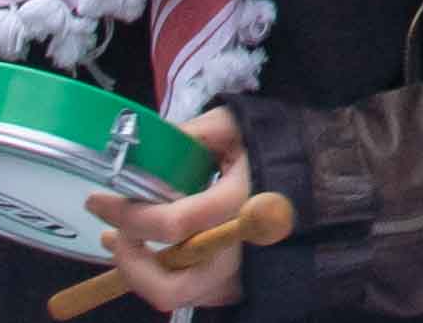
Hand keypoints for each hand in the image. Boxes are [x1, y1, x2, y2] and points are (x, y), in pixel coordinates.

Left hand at [52, 118, 290, 321]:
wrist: (324, 180)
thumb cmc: (277, 147)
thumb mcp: (236, 125)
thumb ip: (192, 133)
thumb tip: (145, 144)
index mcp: (237, 205)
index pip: (172, 224)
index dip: (128, 216)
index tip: (99, 200)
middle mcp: (238, 250)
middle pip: (170, 283)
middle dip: (130, 264)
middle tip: (114, 235)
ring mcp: (240, 275)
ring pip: (177, 296)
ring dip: (141, 274)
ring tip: (126, 244)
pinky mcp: (239, 286)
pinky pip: (192, 295)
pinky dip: (166, 278)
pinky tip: (156, 253)